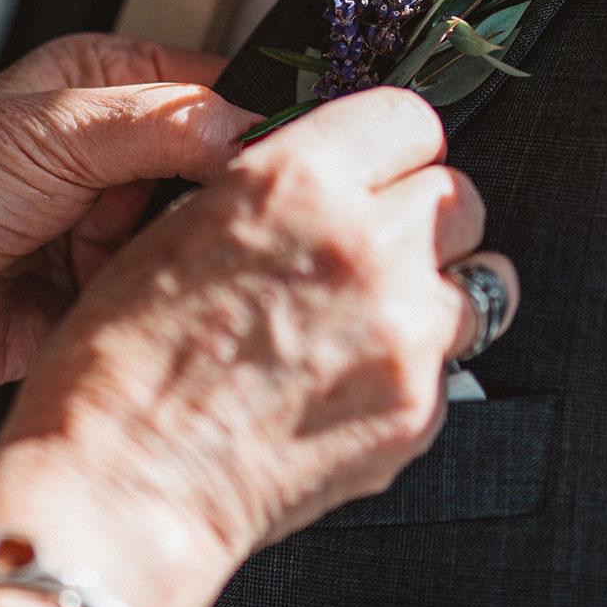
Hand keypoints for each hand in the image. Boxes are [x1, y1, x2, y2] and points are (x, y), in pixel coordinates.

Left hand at [0, 33, 260, 405]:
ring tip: (253, 257)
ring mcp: (126, 225)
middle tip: (290, 210)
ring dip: (221, 246)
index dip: (266, 111)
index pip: (221, 83)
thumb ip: (163, 124)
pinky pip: (181, 291)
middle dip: (250, 187)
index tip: (309, 145)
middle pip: (228, 162)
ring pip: (211, 230)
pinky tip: (213, 300)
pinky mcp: (120, 293)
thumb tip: (258, 130)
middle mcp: (128, 150)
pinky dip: (194, 297)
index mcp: (115, 82)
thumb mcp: (57, 131)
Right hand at [0, 87, 519, 606]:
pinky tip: (348, 385)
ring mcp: (404, 332)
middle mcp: (367, 246)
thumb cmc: (124, 366)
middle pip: (458, 197)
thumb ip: (278, 191)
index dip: (393, 146)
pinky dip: (412, 369)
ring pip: (481, 280)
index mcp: (300, 183)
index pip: (410, 119)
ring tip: (377, 320)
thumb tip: (331, 182)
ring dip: (436, 292)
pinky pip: (449, 365)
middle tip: (379, 248)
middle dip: (423, 218)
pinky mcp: (419, 408)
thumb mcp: (182, 228)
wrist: (124, 487)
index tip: (383, 167)